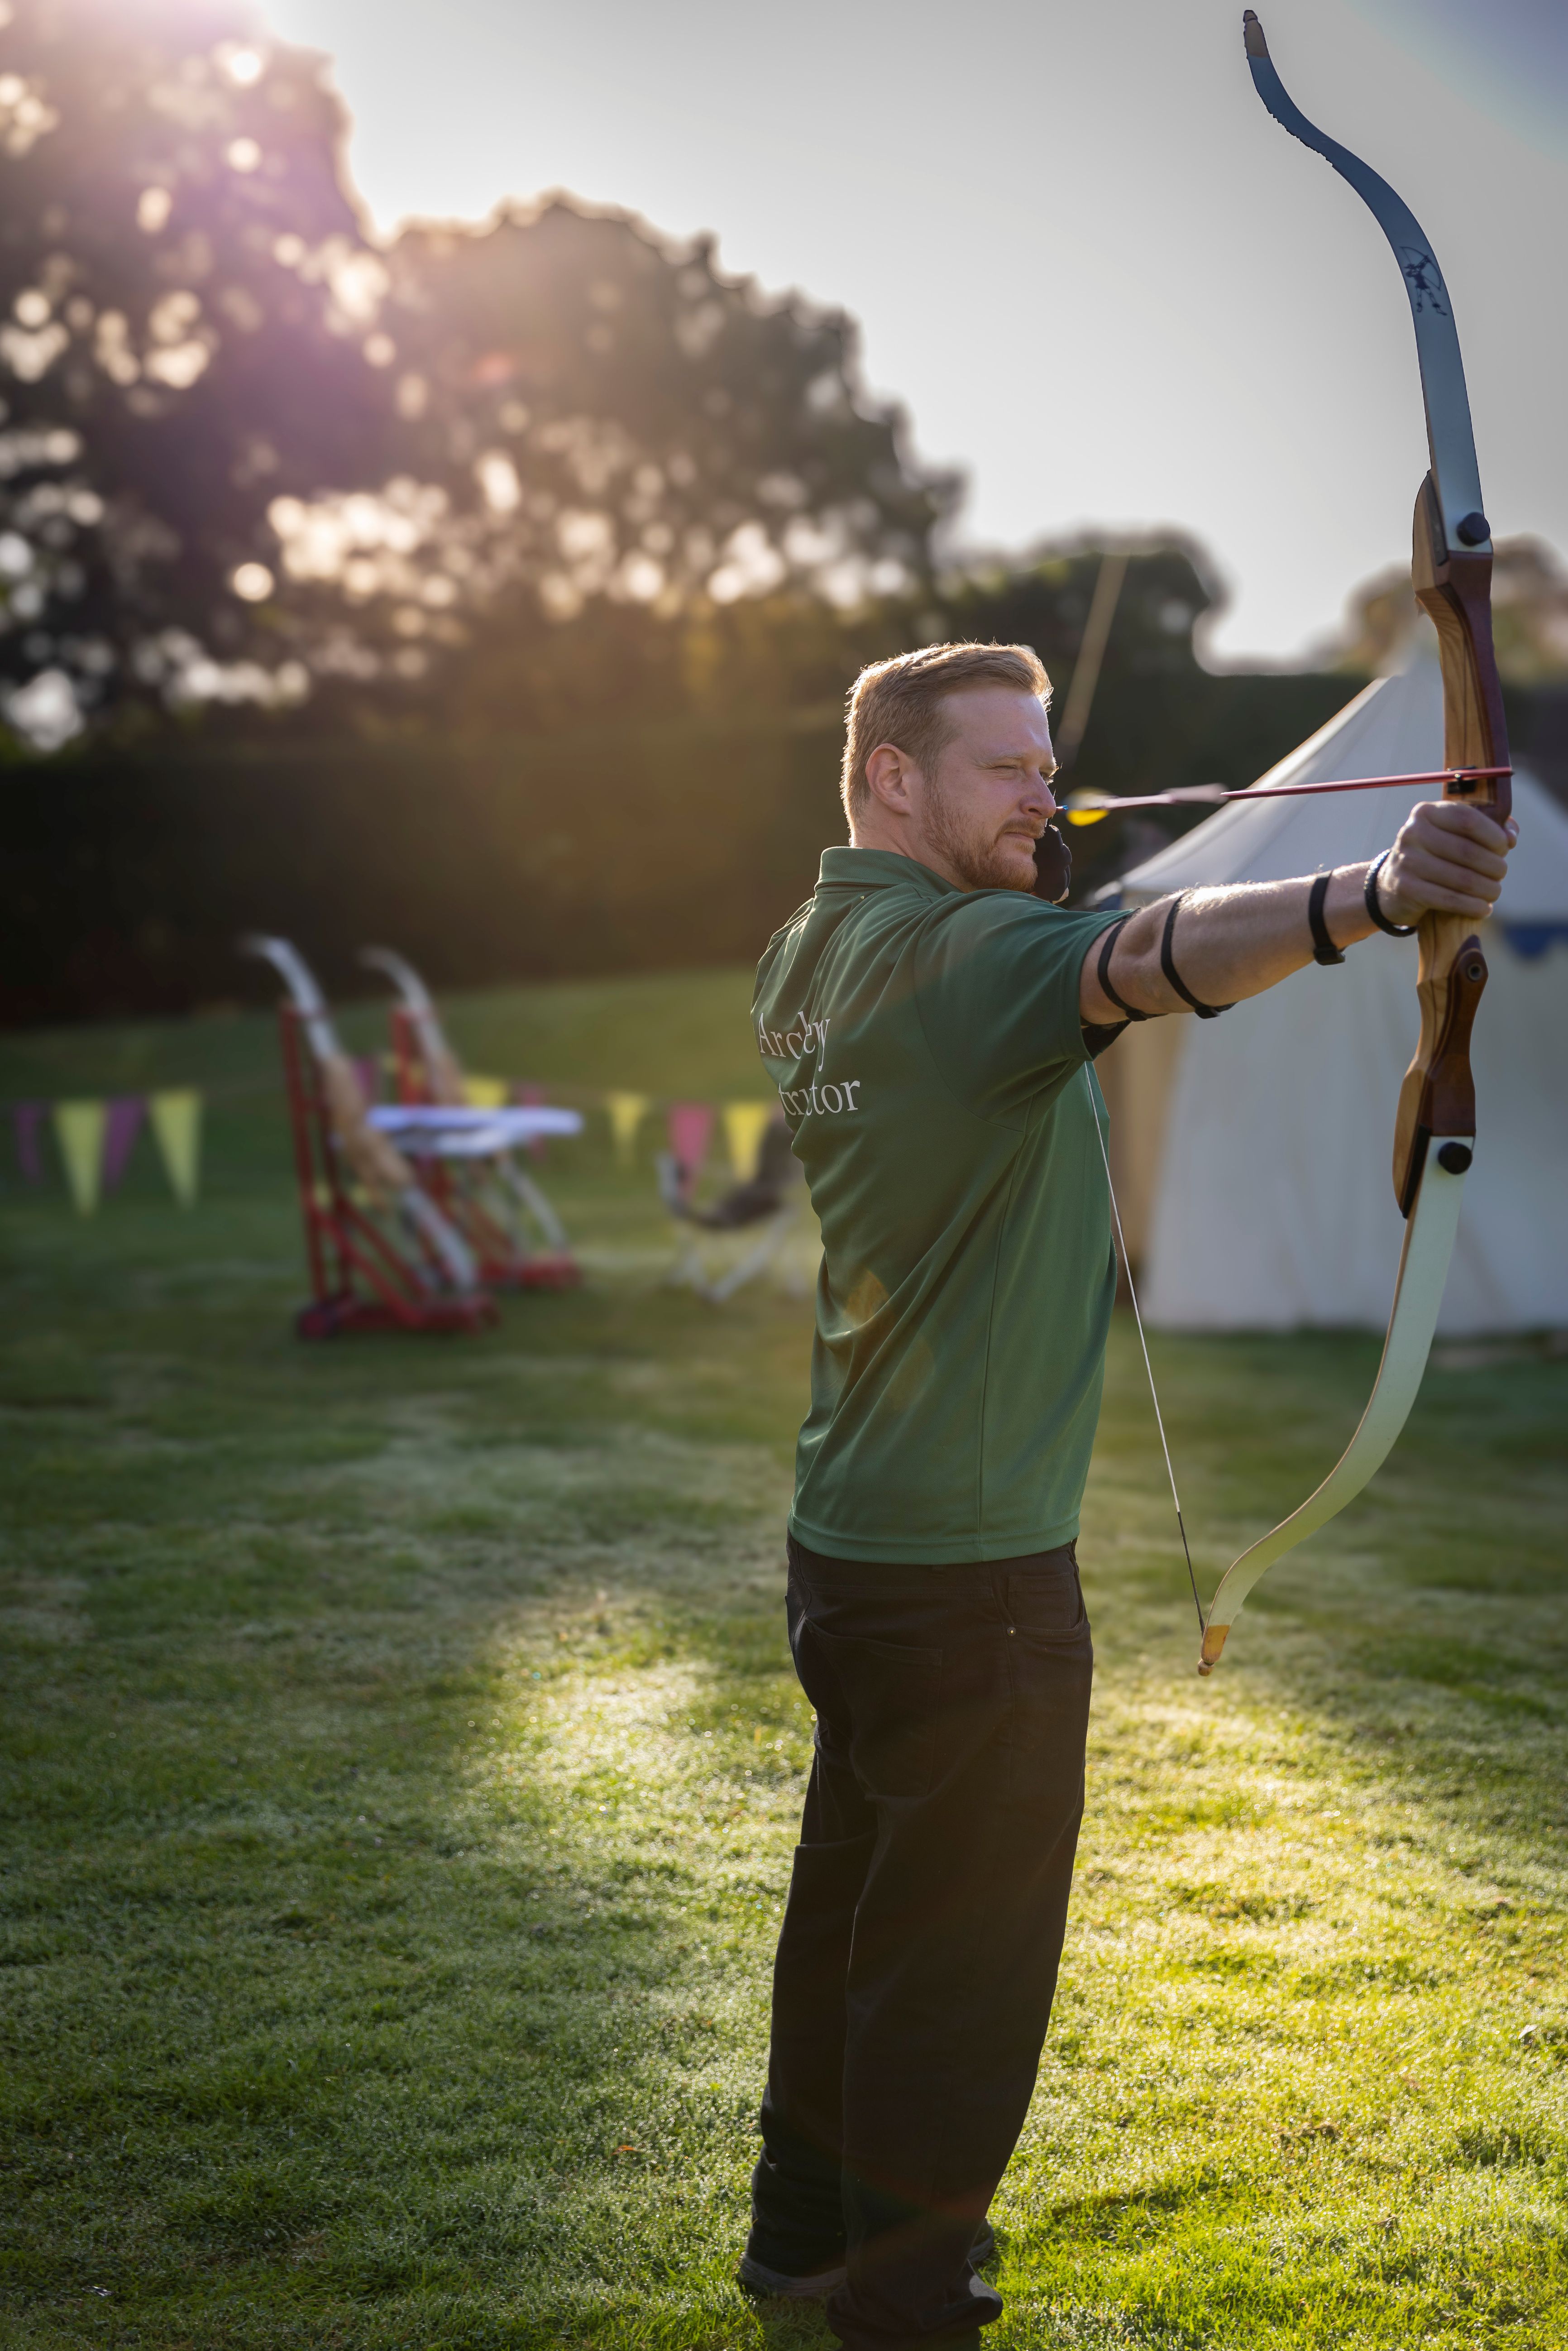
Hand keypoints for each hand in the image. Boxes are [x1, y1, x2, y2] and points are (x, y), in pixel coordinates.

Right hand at [1378, 798, 1516, 926]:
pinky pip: (1449, 899)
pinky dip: (1472, 906)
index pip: (1468, 819)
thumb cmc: (1433, 857)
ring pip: (1462, 878)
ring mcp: (1407, 861)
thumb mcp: (1452, 835)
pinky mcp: (1406, 888)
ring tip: (1494, 893)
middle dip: (1493, 866)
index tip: (1505, 848)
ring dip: (1487, 889)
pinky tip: (1484, 909)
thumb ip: (1485, 828)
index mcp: (1426, 813)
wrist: (1390, 886)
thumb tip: (1511, 836)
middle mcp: (1412, 833)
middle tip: (1500, 875)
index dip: (1493, 835)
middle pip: (1468, 851)